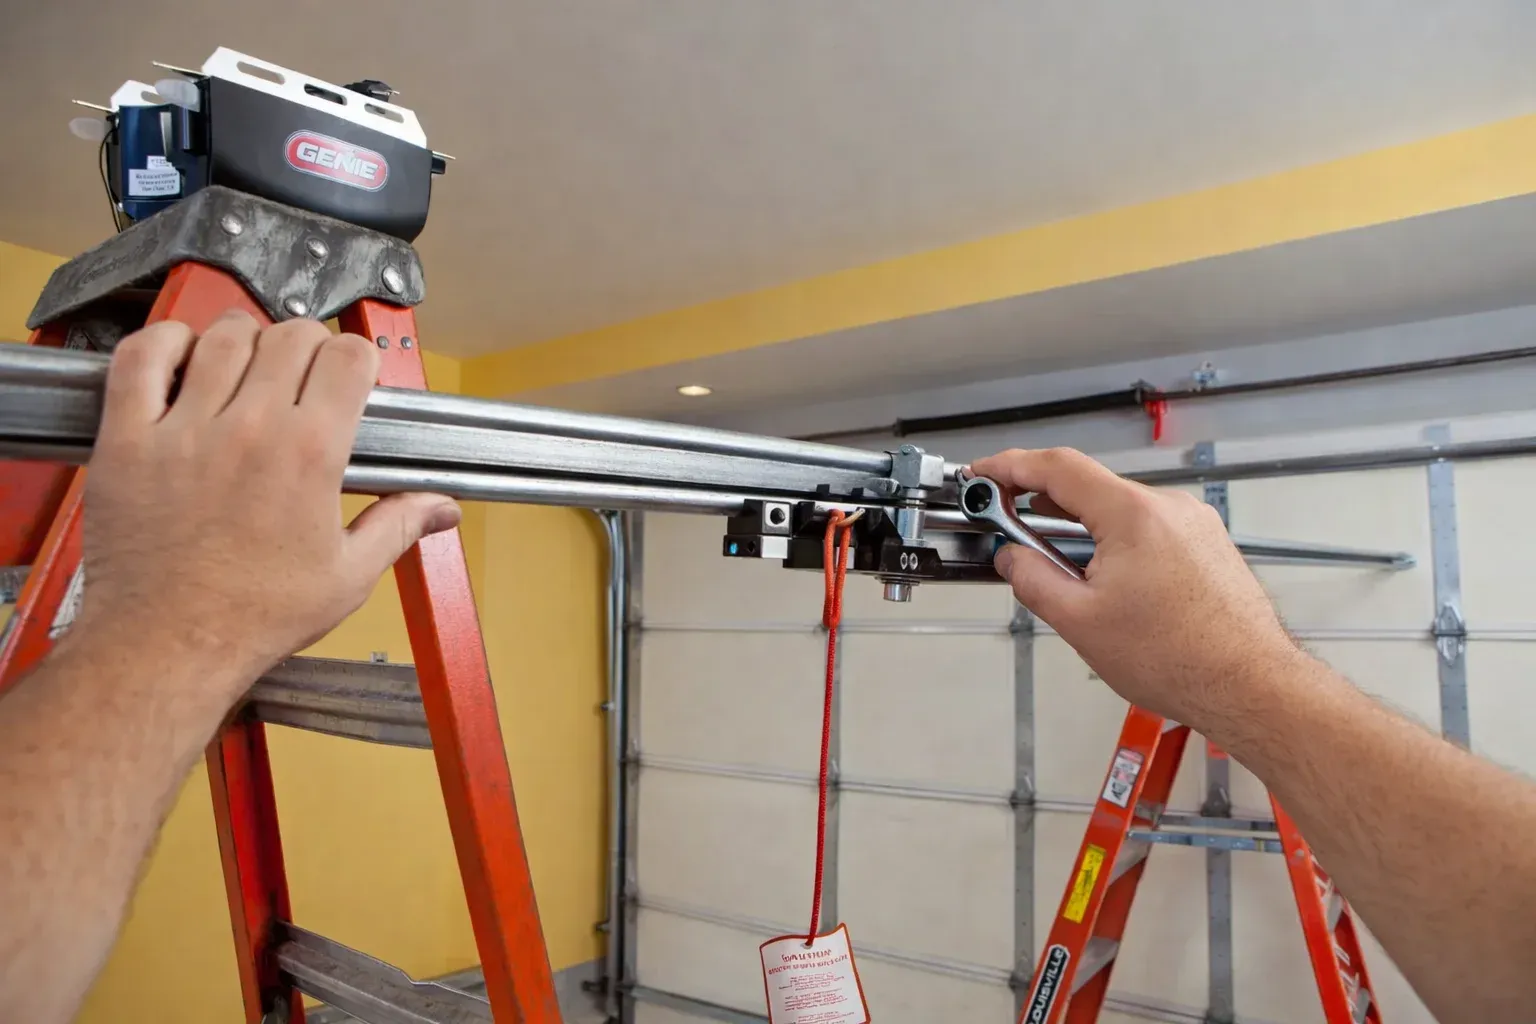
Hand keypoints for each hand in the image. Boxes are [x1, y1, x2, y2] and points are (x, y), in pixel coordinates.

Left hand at [74, 313, 460, 701]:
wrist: (168, 644)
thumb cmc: (251, 616)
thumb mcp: (346, 577)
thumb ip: (398, 527)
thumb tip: (440, 508)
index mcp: (309, 455)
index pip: (347, 357)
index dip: (357, 358)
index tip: (351, 375)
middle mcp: (248, 429)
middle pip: (290, 336)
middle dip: (308, 345)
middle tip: (304, 374)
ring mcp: (184, 428)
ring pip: (222, 335)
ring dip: (244, 338)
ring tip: (247, 366)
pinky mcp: (129, 437)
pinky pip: (141, 357)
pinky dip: (164, 341)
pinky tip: (182, 357)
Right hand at [970, 448, 1300, 724]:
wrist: (1250, 684)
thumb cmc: (1181, 659)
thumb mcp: (1080, 622)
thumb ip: (1034, 580)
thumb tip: (1012, 558)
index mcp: (1133, 514)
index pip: (1058, 467)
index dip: (1010, 466)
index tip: (984, 473)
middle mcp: (1168, 508)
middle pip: (1089, 487)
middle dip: (1042, 505)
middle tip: (1010, 529)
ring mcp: (1193, 523)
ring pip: (1119, 510)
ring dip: (1082, 529)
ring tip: (1062, 570)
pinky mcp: (1207, 543)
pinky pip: (1148, 528)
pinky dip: (1116, 543)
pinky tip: (1106, 580)